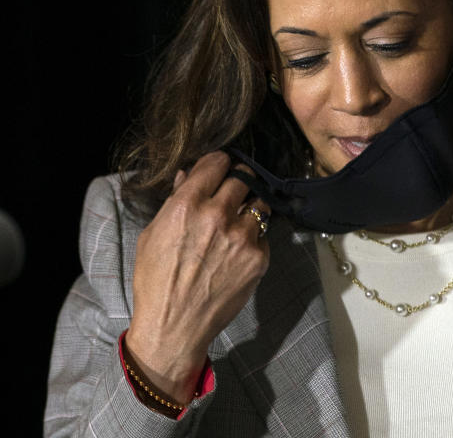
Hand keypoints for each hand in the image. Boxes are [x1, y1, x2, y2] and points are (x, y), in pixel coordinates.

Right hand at [125, 151, 269, 403]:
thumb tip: (188, 174)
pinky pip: (264, 234)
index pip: (218, 162)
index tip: (220, 169)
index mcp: (187, 205)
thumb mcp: (153, 235)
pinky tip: (238, 250)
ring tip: (239, 222)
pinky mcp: (259, 256)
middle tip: (232, 194)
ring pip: (260, 204)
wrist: (174, 325)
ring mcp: (243, 236)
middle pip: (244, 178)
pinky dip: (254, 237)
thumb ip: (175, 200)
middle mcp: (218, 215)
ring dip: (251, 208)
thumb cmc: (156, 280)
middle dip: (238, 183)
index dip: (220, 163)